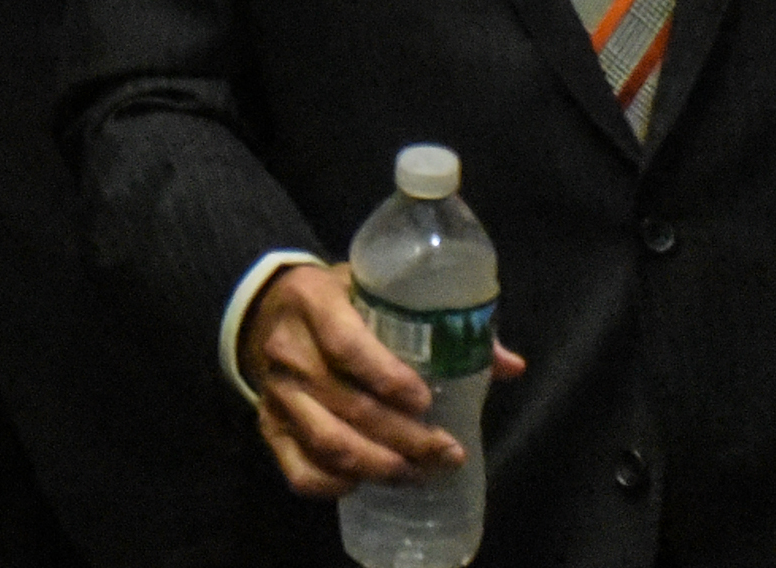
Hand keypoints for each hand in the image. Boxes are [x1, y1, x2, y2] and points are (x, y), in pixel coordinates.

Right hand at [234, 263, 523, 498]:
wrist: (265, 309)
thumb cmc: (337, 298)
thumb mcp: (375, 289)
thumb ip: (439, 320)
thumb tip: (509, 365)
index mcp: (314, 303)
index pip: (347, 345)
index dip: (388, 378)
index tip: (425, 400)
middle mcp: (290, 351)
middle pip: (349, 406)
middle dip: (405, 438)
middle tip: (447, 452)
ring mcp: (276, 394)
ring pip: (328, 443)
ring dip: (378, 466)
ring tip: (417, 474)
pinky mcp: (269, 427)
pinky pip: (299, 470)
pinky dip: (334, 485)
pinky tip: (366, 484)